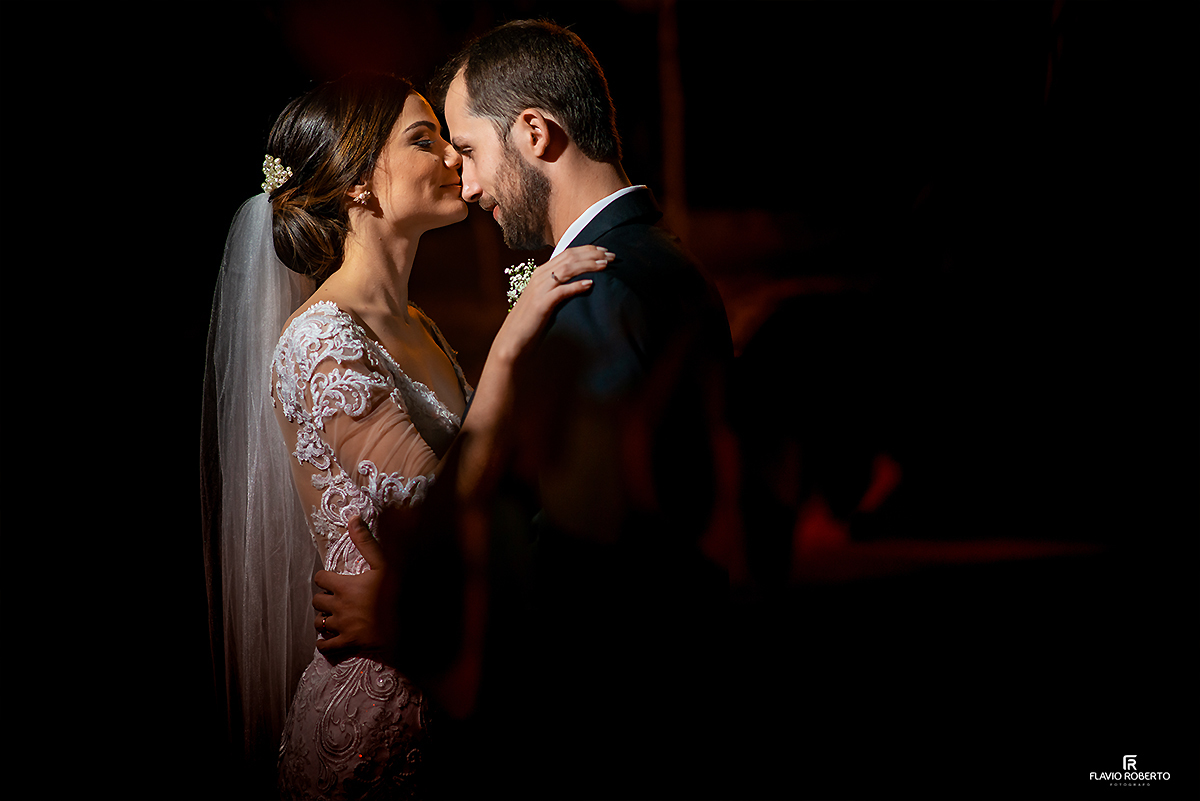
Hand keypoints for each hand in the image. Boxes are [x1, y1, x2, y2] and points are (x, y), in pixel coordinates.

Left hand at [313, 516, 387, 653]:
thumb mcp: (384, 564)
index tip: (333, 580)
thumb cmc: (398, 590)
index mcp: (345, 585)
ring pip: (319, 623)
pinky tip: (331, 638)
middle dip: (323, 598)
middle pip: (316, 601)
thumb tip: (353, 518)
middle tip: (335, 598)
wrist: (409, 622)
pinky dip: (324, 643)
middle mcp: (340, 606)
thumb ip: (366, 542)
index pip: (320, 578)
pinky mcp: (348, 643)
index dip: (325, 578)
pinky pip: (325, 646)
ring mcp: (343, 626)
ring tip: (334, 616)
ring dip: (323, 618)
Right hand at [493, 246, 613, 362]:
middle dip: (593, 254)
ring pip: (567, 269)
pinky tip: (590, 284)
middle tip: (612, 256)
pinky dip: (576, 286)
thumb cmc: (533, 320)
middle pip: (570, 257)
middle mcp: (540, 276)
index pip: (568, 253)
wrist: (513, 338)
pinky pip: (561, 291)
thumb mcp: (547, 298)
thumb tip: (583, 282)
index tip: (606, 251)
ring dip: (588, 265)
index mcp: (542, 272)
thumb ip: (560, 287)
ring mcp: (540, 289)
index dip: (589, 250)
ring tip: (605, 266)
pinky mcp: (541, 304)